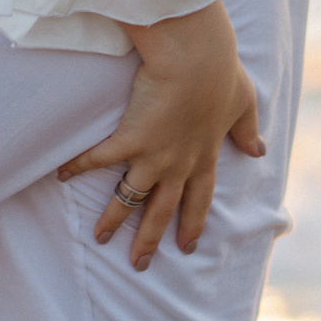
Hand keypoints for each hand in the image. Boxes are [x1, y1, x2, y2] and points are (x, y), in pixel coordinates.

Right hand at [57, 0, 264, 269]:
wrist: (196, 57)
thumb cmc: (221, 72)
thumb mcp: (244, 102)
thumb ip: (248, 129)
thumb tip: (259, 150)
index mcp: (205, 156)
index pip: (199, 200)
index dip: (192, 224)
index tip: (186, 246)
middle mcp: (179, 164)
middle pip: (162, 211)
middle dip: (149, 240)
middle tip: (139, 264)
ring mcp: (153, 156)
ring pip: (130, 198)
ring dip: (112, 220)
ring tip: (99, 238)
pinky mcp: (130, 139)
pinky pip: (99, 159)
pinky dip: (78, 167)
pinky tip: (61, 176)